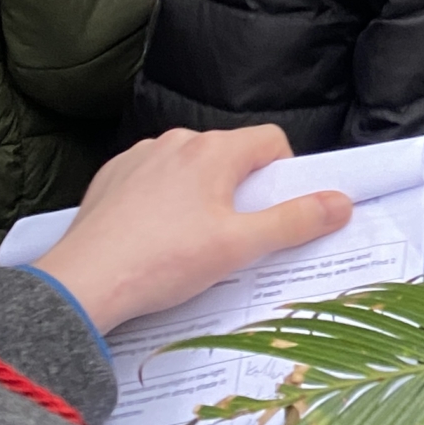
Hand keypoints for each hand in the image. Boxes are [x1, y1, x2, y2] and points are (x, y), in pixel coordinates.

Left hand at [35, 126, 350, 334]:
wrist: (82, 284)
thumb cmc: (162, 263)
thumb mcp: (240, 247)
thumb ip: (294, 221)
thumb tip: (341, 202)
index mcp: (214, 150)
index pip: (271, 141)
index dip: (282, 175)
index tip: (273, 212)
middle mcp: (177, 140)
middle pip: (230, 155)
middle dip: (239, 190)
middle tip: (232, 237)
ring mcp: (140, 155)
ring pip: (189, 166)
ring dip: (199, 194)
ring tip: (188, 243)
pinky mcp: (111, 176)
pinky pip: (152, 178)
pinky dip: (161, 200)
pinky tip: (153, 238)